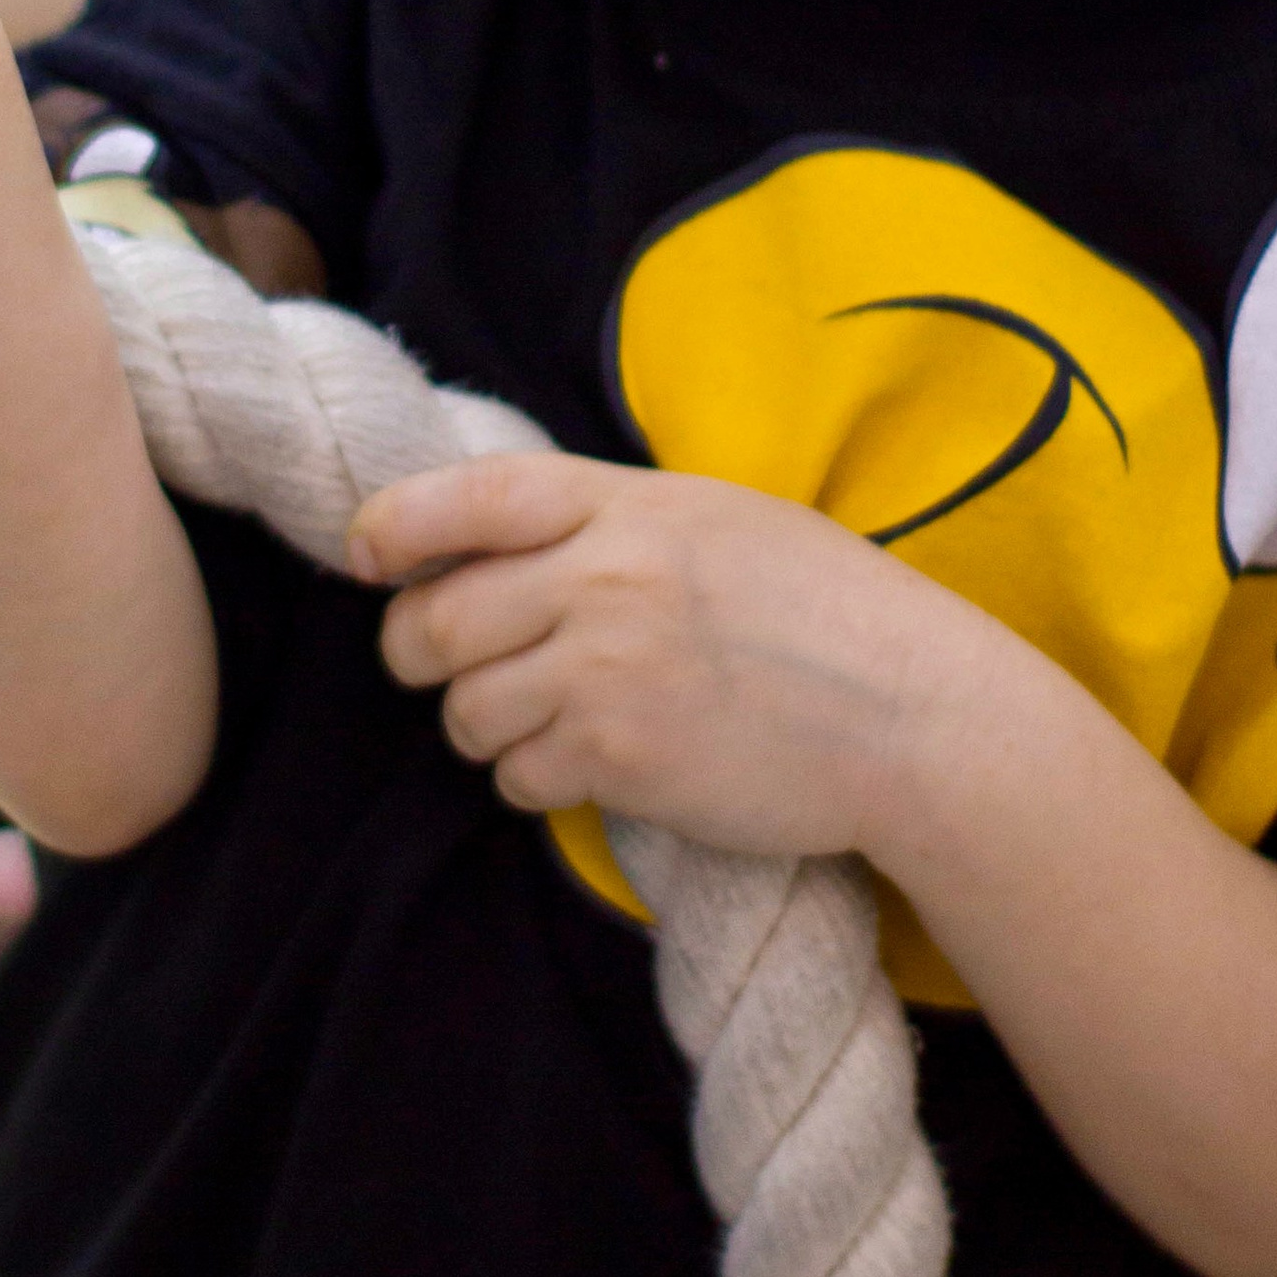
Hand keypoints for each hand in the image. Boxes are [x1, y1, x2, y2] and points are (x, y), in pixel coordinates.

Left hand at [352, 450, 995, 858]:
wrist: (913, 715)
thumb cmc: (826, 612)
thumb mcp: (718, 520)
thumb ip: (611, 519)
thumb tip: (498, 541)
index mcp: (628, 503)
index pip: (470, 497)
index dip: (395, 526)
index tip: (363, 554)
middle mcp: (604, 577)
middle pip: (437, 619)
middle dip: (417, 652)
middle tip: (436, 666)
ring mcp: (608, 670)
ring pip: (467, 709)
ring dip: (482, 724)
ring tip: (542, 721)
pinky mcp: (621, 759)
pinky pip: (518, 776)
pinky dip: (533, 779)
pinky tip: (587, 767)